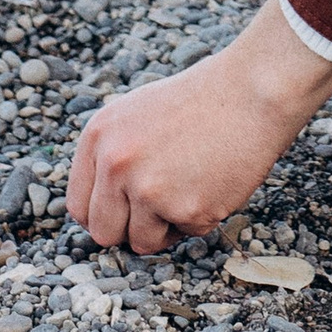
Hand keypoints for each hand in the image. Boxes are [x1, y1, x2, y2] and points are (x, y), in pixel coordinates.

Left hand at [66, 0, 331, 253]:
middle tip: (158, 208)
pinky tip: (214, 180)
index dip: (103, 213)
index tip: (123, 212)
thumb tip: (102, 204)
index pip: (78, 205)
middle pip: (104, 233)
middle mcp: (116, 164)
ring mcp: (150, 189)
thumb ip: (113, 154)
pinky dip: (202, 216)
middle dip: (130, 229)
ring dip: (166, 226)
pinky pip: (186, 234)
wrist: (252, 89)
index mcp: (99, 136)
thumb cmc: (202, 98)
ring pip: (143, 242)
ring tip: (192, 184)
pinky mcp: (186, 210)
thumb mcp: (138, 112)